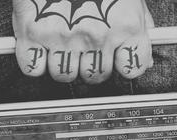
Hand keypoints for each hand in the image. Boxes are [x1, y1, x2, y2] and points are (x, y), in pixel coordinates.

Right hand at [12, 0, 153, 83]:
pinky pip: (33, 69)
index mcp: (125, 25)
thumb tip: (145, 61)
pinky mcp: (31, 33)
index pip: (132, 69)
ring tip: (62, 42)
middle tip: (84, 46)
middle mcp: (96, 35)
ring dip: (63, 65)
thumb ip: (141, 27)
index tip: (117, 60)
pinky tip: (40, 47)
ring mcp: (63, 36)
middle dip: (91, 65)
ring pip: (65, 76)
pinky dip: (35, 63)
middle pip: (96, 77)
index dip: (123, 66)